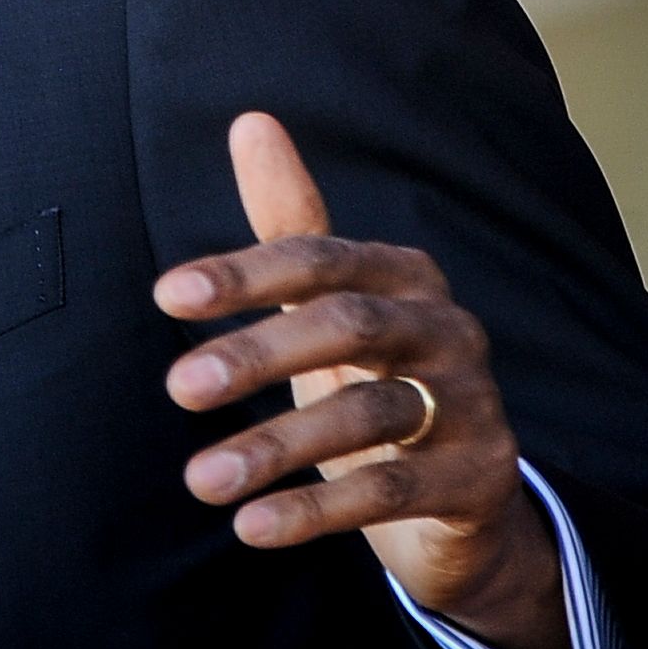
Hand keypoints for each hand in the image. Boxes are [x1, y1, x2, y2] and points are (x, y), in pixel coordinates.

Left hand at [153, 113, 572, 648]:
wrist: (462, 502)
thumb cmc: (374, 382)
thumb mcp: (328, 306)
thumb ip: (289, 223)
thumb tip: (251, 120)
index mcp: (404, 275)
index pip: (319, 259)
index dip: (245, 272)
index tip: (166, 296)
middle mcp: (448, 328)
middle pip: (349, 326)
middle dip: (259, 354)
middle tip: (177, 389)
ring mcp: (474, 404)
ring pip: (369, 415)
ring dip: (275, 448)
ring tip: (199, 480)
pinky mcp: (481, 478)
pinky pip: (393, 490)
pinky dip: (317, 510)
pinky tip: (251, 527)